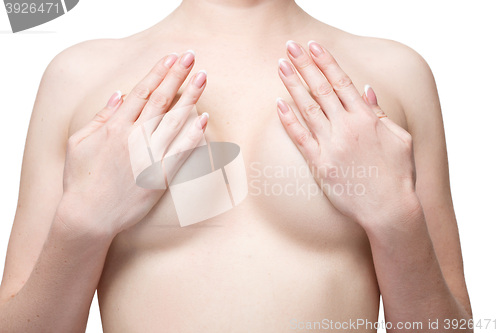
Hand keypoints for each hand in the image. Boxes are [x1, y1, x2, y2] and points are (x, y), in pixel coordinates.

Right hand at [59, 51, 208, 236]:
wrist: (87, 218)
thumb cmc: (80, 181)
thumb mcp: (79, 143)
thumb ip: (100, 117)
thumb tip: (118, 94)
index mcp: (114, 128)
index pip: (140, 92)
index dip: (157, 73)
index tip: (170, 57)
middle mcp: (132, 138)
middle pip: (160, 100)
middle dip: (176, 75)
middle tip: (191, 55)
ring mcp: (148, 157)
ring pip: (173, 121)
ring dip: (190, 97)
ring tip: (202, 77)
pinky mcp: (159, 177)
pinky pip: (180, 152)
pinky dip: (193, 135)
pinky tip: (205, 119)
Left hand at [277, 41, 419, 227]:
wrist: (389, 209)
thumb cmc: (397, 175)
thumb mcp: (399, 138)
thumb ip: (380, 113)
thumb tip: (366, 90)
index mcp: (366, 119)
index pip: (342, 82)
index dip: (326, 62)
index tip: (314, 46)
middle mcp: (347, 128)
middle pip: (321, 89)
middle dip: (304, 65)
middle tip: (290, 46)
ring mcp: (331, 145)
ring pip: (307, 108)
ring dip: (292, 85)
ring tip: (280, 66)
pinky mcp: (319, 164)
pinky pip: (299, 138)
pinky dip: (288, 120)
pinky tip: (278, 104)